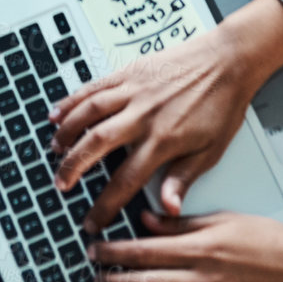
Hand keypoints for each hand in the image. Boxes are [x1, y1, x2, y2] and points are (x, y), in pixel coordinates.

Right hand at [48, 0, 282, 226]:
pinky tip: (58, 110)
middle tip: (60, 183)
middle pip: (96, 144)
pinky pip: (94, 87)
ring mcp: (134, 91)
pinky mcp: (130, 72)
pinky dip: (73, 99)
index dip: (105, 205)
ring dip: (67, 131)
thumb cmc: (222, 104)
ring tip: (53, 148)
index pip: (126, 180)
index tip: (93, 221)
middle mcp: (143, 115)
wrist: (229, 60)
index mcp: (164, 140)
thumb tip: (167, 209)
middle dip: (73, 166)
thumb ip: (183, 179)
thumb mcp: (211, 151)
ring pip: (89, 112)